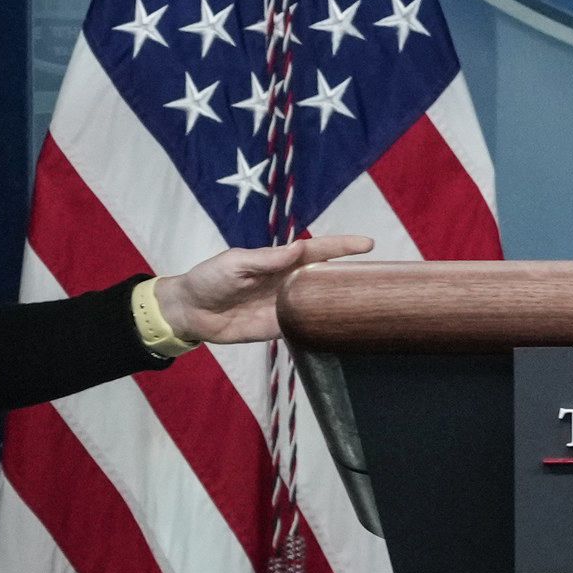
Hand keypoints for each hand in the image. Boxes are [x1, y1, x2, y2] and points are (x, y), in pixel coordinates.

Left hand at [152, 236, 373, 346]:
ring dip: (343, 302)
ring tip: (373, 302)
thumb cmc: (210, 279)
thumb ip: (267, 258)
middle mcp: (289, 283)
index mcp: (280, 262)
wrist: (191, 312)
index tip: (369, 244)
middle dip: (353, 275)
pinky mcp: (280, 329)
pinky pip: (308, 327)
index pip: (318, 252)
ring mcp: (287, 306)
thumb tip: (299, 248)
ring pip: (322, 303)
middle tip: (382, 276)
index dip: (343, 247)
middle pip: (327, 277)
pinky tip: (344, 327)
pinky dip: (325, 326)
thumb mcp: (236, 263)